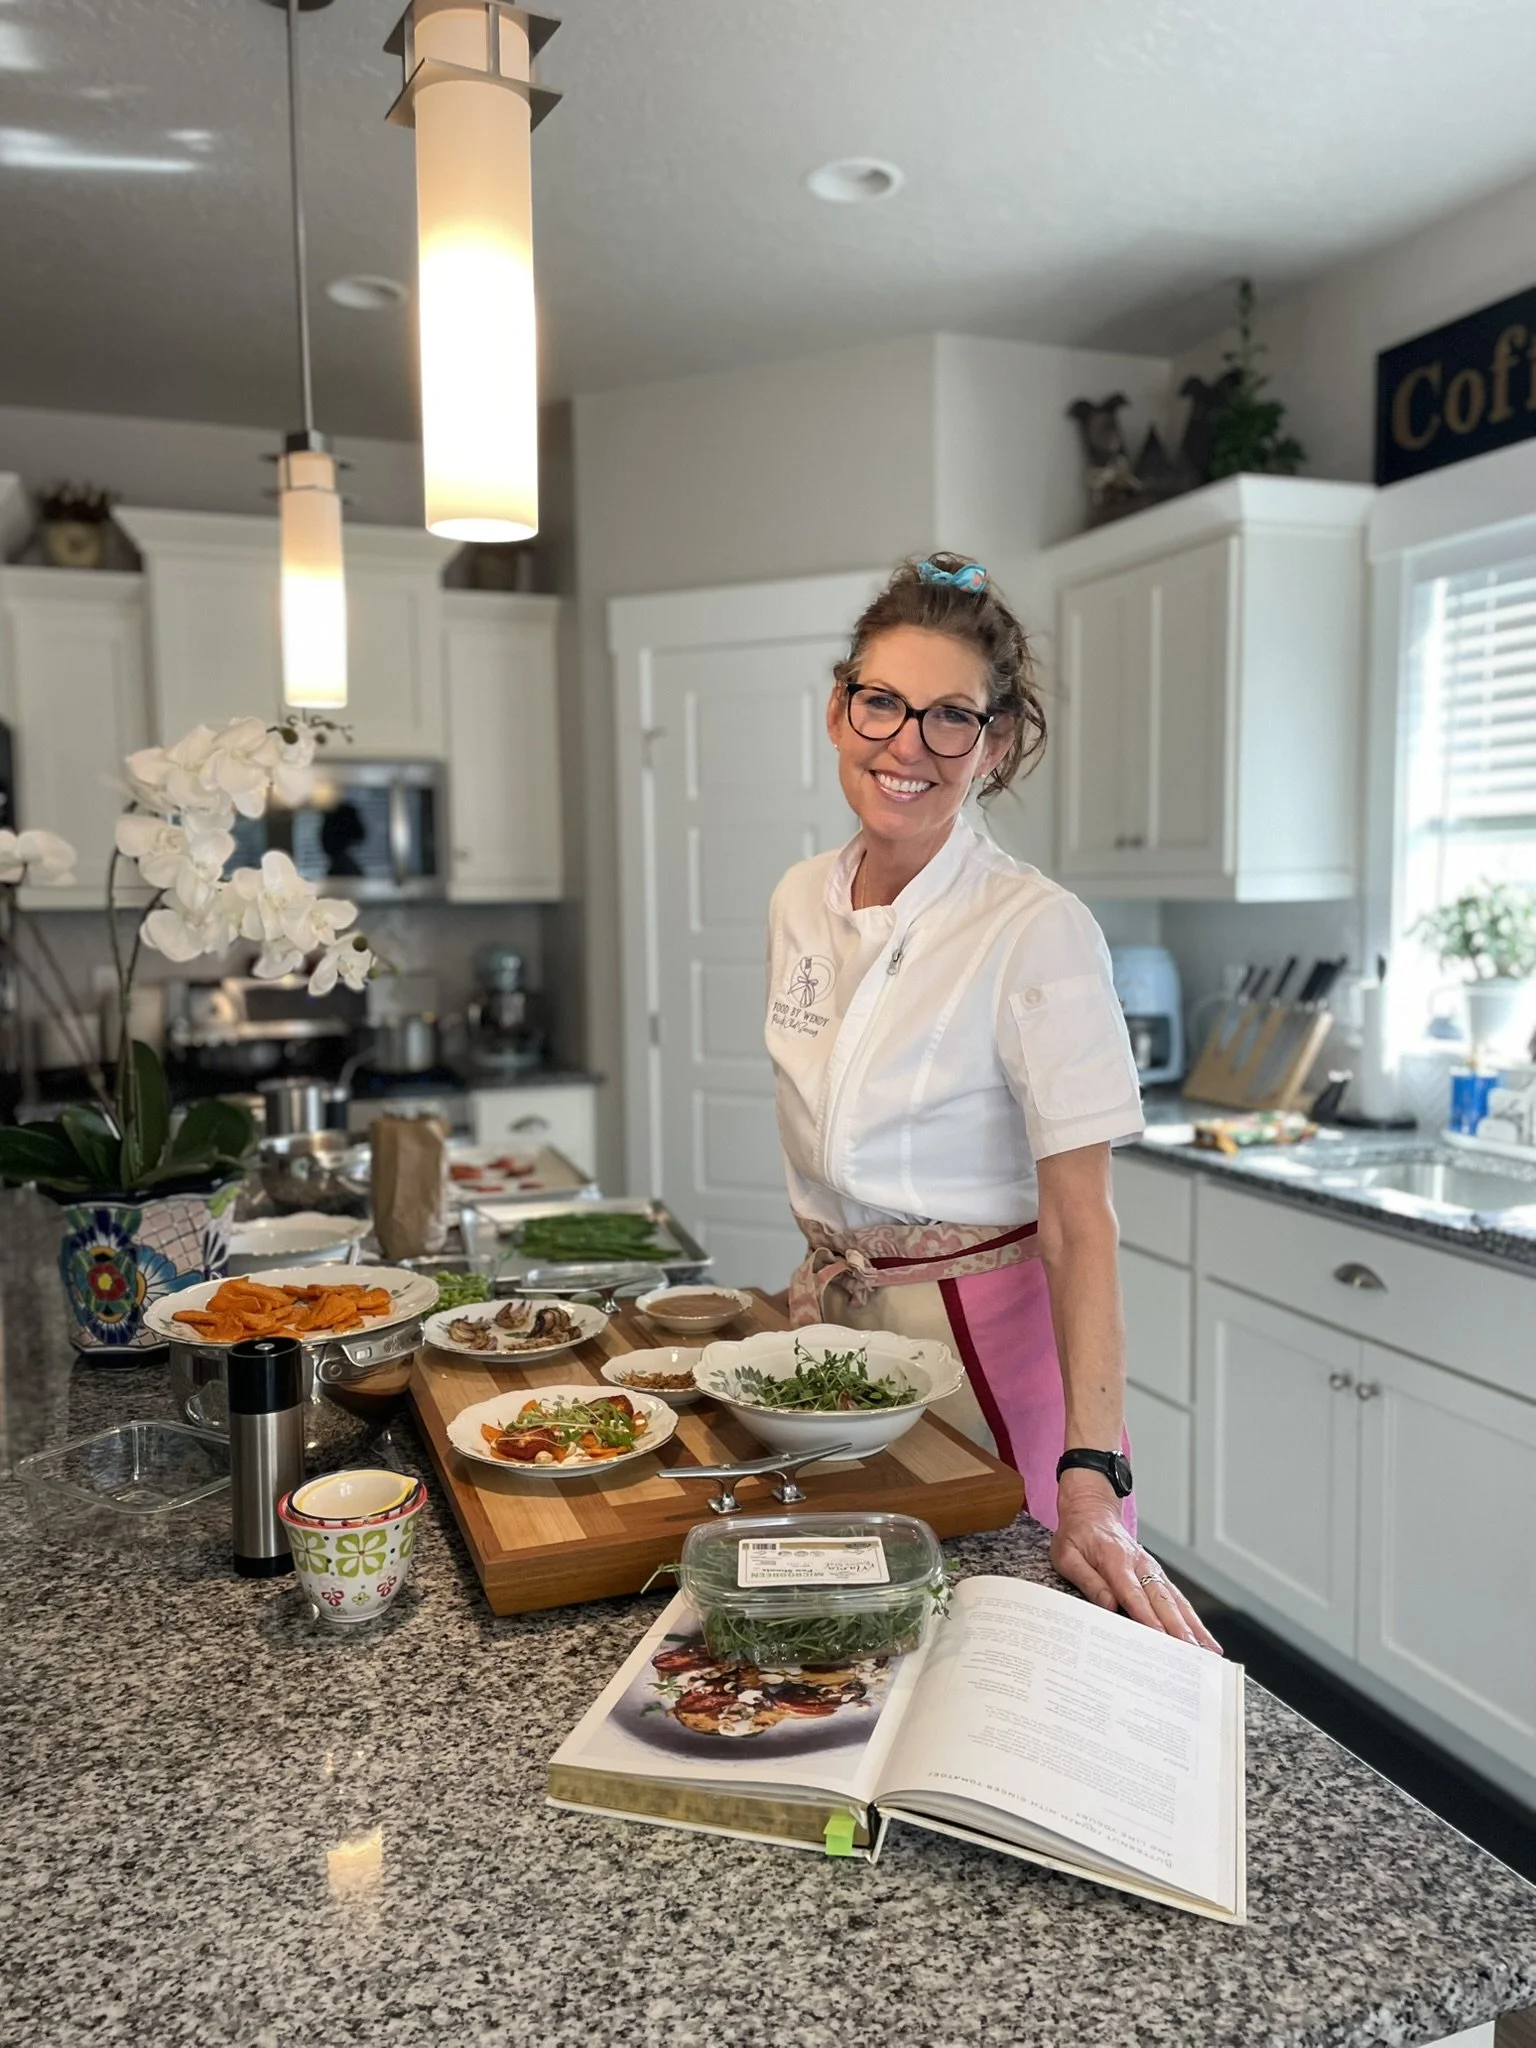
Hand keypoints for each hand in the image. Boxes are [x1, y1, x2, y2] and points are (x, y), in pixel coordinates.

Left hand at [1050, 1470, 1222, 1653]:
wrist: (1092, 1510)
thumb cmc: (1077, 1535)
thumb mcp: (1067, 1555)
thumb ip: (1087, 1580)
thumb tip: (1108, 1605)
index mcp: (1115, 1560)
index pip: (1133, 1593)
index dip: (1147, 1616)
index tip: (1161, 1637)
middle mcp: (1140, 1565)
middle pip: (1162, 1601)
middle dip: (1179, 1628)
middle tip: (1192, 1653)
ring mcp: (1152, 1569)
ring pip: (1176, 1601)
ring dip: (1193, 1626)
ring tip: (1209, 1650)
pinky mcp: (1157, 1575)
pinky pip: (1177, 1598)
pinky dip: (1192, 1619)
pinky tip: (1203, 1637)